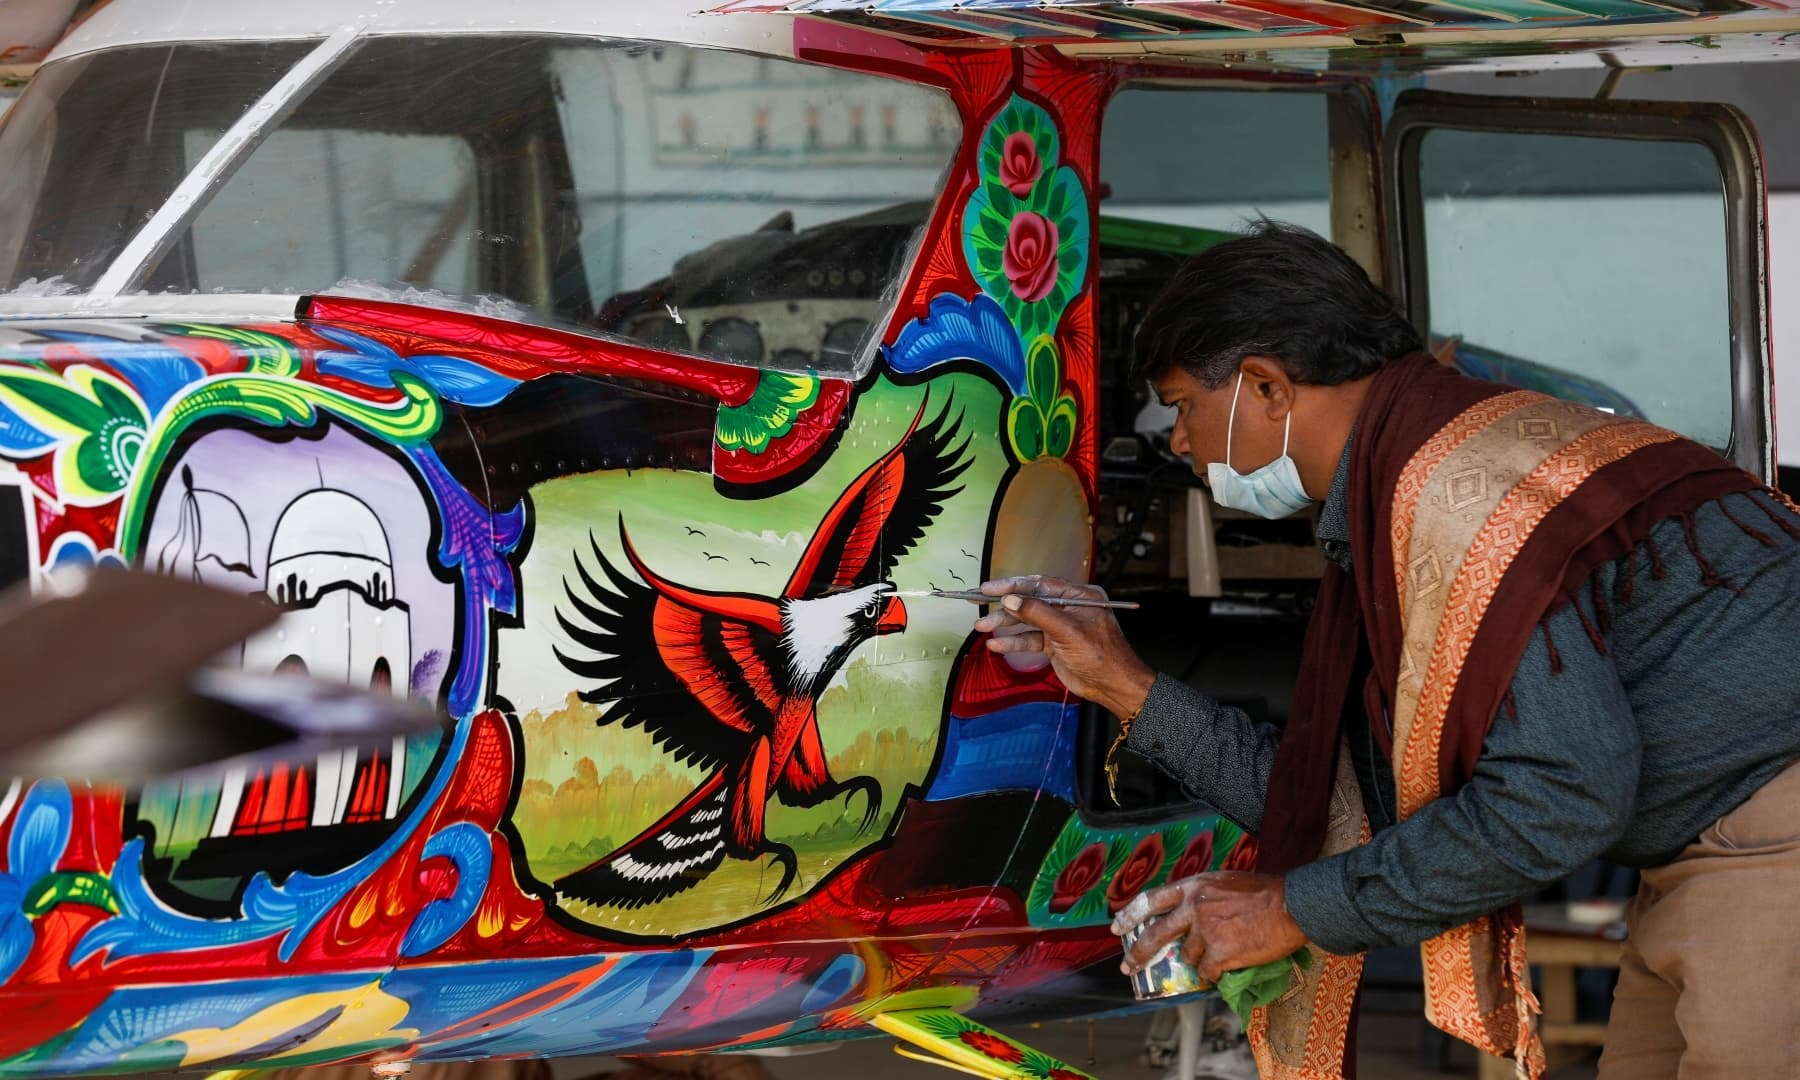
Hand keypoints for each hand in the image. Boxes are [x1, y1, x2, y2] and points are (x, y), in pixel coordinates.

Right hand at [973, 575, 1154, 718]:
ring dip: (1005, 624)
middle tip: (977, 602)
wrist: (1113, 687)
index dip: (1012, 585)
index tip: (989, 588)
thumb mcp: (1068, 630)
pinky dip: (1014, 642)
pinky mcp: (1054, 645)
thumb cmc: (1101, 656)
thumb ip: (1037, 613)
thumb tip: (1011, 599)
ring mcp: (1060, 627)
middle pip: (1029, 601)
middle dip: (1004, 605)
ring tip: (981, 627)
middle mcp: (1068, 608)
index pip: (1039, 584)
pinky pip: (1030, 640)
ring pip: (1027, 621)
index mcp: (1078, 596)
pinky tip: (996, 644)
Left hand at [1109, 871, 1307, 983]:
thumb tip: (1191, 916)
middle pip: (1155, 933)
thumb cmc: (1264, 892)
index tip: (1116, 927)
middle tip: (1128, 967)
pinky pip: (1207, 971)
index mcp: (1193, 887)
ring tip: (1220, 953)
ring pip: (1189, 956)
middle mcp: (1193, 908)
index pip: (1151, 900)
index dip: (1130, 914)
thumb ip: (1204, 897)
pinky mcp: (1220, 953)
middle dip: (1138, 953)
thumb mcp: (1225, 882)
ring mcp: (1205, 931)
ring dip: (1200, 960)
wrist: (1290, 905)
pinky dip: (1213, 974)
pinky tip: (1225, 968)